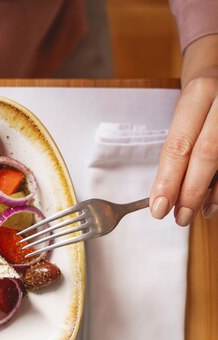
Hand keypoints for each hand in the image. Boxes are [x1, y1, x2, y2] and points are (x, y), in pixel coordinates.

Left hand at [150, 34, 217, 224]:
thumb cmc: (204, 96)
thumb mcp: (185, 111)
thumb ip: (179, 146)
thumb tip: (165, 192)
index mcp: (199, 93)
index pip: (179, 144)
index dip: (168, 179)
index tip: (157, 207)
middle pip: (206, 153)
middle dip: (190, 190)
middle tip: (178, 218)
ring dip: (212, 193)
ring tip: (194, 213)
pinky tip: (213, 202)